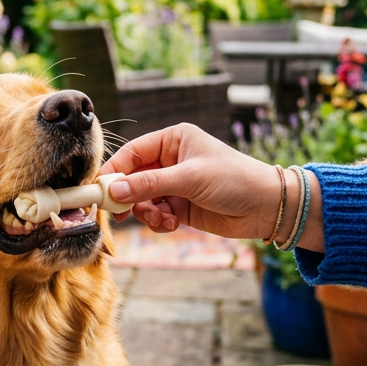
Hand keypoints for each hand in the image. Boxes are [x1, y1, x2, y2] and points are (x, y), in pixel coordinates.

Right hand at [99, 123, 323, 250]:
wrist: (267, 207)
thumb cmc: (235, 179)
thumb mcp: (190, 178)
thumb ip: (150, 184)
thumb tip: (114, 191)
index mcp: (173, 140)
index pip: (132, 153)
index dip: (114, 171)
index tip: (98, 190)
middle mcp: (171, 160)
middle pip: (132, 178)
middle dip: (127, 197)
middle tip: (118, 214)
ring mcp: (174, 185)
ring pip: (142, 200)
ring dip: (146, 213)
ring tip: (162, 219)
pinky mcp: (180, 207)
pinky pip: (155, 214)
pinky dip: (158, 222)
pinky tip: (171, 224)